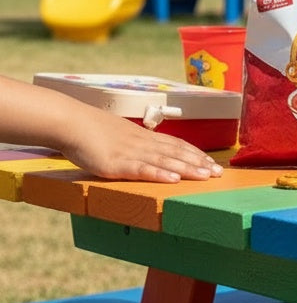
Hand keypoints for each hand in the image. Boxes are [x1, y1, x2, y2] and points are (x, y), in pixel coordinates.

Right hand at [59, 112, 224, 182]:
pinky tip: (174, 179)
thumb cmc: (93, 130)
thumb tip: (147, 151)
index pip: (177, 145)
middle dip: (200, 163)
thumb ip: (135, 143)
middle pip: (177, 152)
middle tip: (219, 173)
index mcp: (145, 137)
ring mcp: (132, 153)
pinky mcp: (118, 164)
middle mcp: (144, 143)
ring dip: (188, 168)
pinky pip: (143, 169)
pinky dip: (160, 174)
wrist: (72, 123)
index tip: (212, 162)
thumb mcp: (121, 135)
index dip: (196, 153)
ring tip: (206, 176)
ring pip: (166, 160)